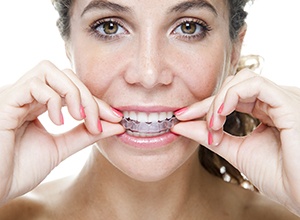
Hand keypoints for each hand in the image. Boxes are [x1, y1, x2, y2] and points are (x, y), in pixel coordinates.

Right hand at [0, 61, 124, 204]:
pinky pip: (34, 85)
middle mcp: (27, 95)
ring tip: (77, 117)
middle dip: (87, 96)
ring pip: (49, 71)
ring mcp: (15, 96)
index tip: (115, 117)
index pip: (72, 88)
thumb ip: (85, 134)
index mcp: (38, 104)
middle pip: (64, 75)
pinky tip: (58, 122)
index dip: (96, 101)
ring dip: (72, 93)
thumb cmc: (20, 169)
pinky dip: (53, 100)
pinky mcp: (5, 102)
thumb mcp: (61, 148)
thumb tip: (116, 124)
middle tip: (97, 121)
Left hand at [172, 69, 299, 213]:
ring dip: (219, 100)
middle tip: (189, 119)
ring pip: (242, 80)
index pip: (230, 97)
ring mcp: (283, 99)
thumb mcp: (234, 151)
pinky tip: (221, 114)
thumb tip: (180, 125)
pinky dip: (233, 95)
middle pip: (233, 85)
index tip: (181, 116)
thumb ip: (209, 136)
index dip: (203, 105)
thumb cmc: (277, 176)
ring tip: (213, 124)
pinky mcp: (289, 102)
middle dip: (208, 102)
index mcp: (266, 111)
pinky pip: (255, 84)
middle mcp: (274, 101)